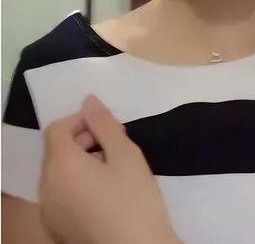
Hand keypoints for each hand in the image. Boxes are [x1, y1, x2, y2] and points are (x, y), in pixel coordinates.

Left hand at [39, 94, 181, 243]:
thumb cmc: (134, 200)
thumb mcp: (126, 155)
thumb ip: (105, 124)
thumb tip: (89, 101)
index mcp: (61, 166)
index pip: (57, 129)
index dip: (81, 120)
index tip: (107, 128)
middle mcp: (47, 187)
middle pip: (56, 150)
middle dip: (82, 140)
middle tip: (114, 146)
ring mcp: (49, 210)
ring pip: (57, 172)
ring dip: (79, 161)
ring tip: (112, 170)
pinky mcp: (57, 227)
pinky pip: (60, 193)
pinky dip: (76, 183)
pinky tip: (104, 194)